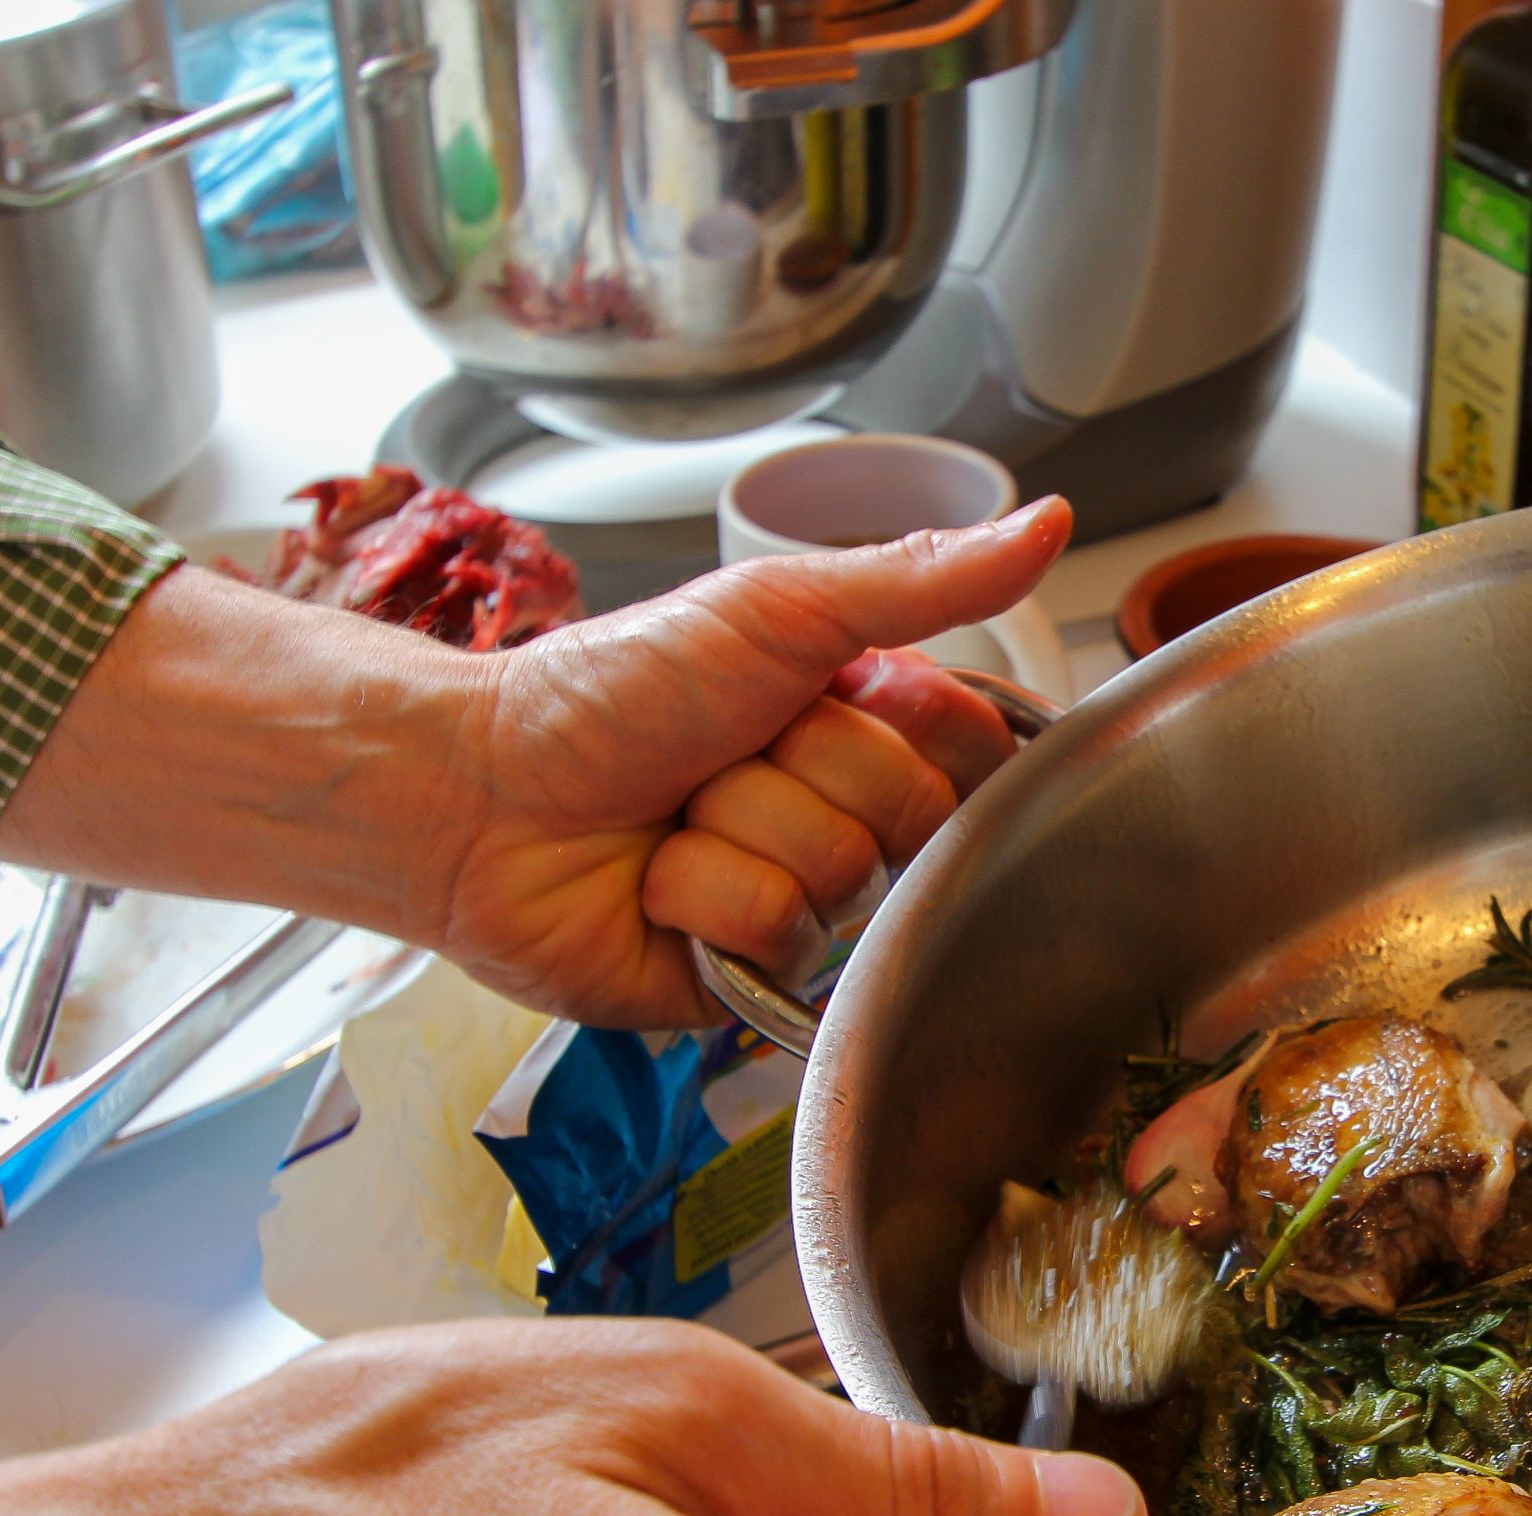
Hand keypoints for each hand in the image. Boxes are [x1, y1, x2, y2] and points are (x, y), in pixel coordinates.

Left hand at [443, 502, 1065, 1023]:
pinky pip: (785, 944)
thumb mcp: (778, 609)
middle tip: (728, 749)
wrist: (483, 789)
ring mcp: (797, 897)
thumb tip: (1049, 523)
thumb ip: (921, 579)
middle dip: (807, 771)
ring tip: (675, 812)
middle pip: (913, 816)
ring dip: (742, 830)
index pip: (971, 745)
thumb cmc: (611, 691)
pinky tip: (656, 882)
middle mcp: (840, 814)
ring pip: (845, 880)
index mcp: (859, 725)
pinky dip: (706, 897)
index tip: (842, 691)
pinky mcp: (749, 976)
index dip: (913, 722)